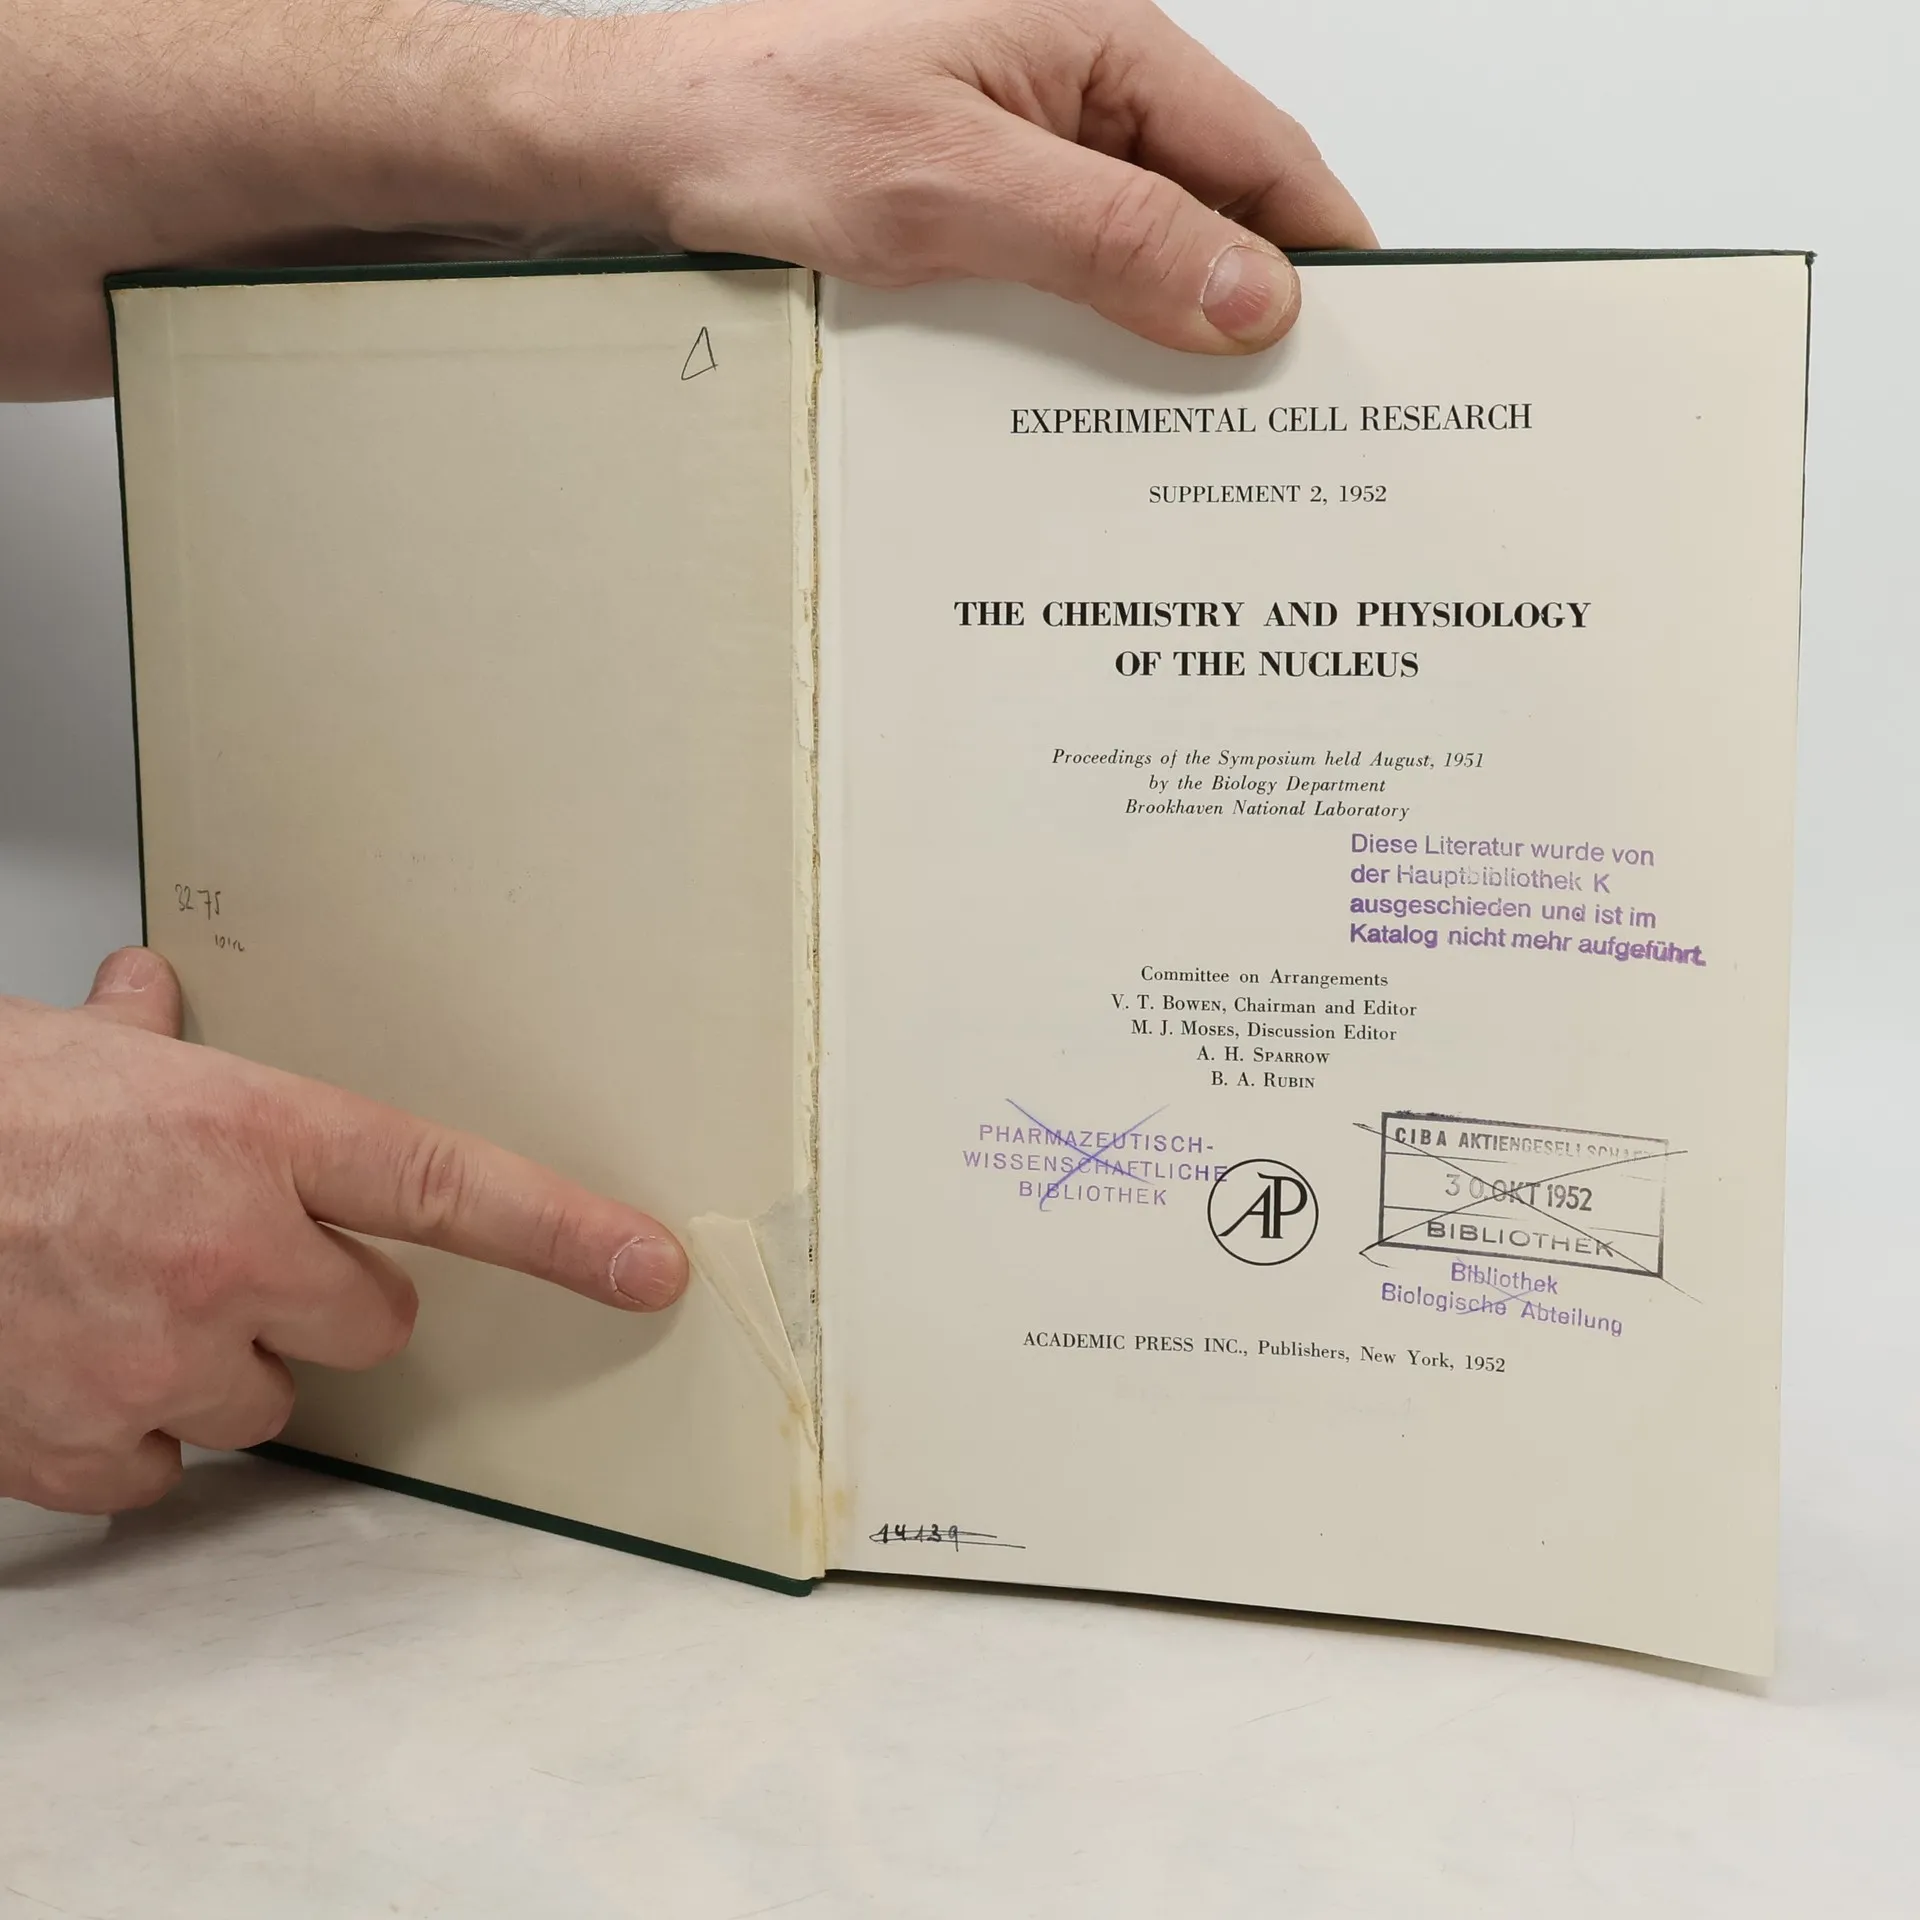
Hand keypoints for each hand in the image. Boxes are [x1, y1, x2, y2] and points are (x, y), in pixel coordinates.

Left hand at [0, 0, 1372, 396]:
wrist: (637, 141)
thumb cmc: (766, 122)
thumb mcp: (956, 186)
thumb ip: (1115, 235)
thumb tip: (1251, 295)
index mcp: (1097, 45)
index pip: (1262, 155)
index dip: (1324, 252)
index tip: (1373, 345)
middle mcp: (1072, 91)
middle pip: (1215, 208)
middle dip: (1256, 311)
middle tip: (1293, 428)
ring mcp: (1024, 152)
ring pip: (1143, 253)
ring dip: (1171, 336)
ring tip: (1203, 442)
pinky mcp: (977, 207)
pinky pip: (1070, 278)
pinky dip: (1095, 341)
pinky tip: (1095, 415)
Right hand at [0, 948, 687, 1513]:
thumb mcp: (78, 1053)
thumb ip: (146, 1034)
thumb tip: (153, 987)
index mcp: (258, 1138)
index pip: (455, 1189)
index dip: (566, 1235)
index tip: (644, 1269)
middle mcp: (233, 1250)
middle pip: (372, 1323)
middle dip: (319, 1302)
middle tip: (228, 1262)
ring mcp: (163, 1354)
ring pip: (266, 1402)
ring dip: (217, 1367)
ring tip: (123, 1304)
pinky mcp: (86, 1441)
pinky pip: (160, 1476)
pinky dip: (126, 1442)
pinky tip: (72, 1372)